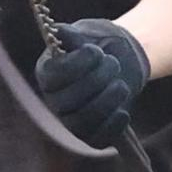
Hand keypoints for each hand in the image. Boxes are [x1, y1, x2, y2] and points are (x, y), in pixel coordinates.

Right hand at [36, 19, 149, 146]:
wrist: (121, 58)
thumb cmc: (100, 43)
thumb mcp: (87, 31)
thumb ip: (72, 33)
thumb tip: (59, 32)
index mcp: (47, 72)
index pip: (52, 76)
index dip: (75, 65)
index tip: (96, 51)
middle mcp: (54, 99)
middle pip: (67, 101)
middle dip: (96, 81)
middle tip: (114, 63)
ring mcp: (70, 119)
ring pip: (82, 121)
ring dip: (106, 103)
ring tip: (122, 85)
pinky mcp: (89, 134)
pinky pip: (97, 139)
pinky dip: (112, 126)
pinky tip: (123, 111)